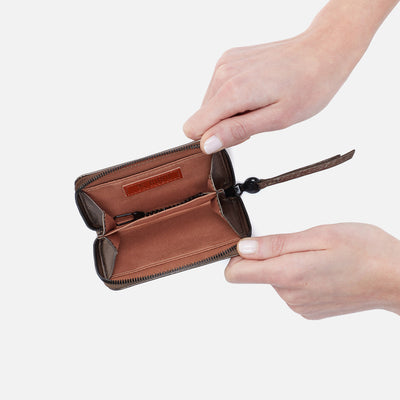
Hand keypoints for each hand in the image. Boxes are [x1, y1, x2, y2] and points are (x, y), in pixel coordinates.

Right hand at [183, 26, 363, 153]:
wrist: (322, 51)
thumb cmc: (308, 85)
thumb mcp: (276, 119)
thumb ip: (236, 131)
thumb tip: (207, 143)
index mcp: (232, 91)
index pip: (194, 127)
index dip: (213, 139)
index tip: (238, 134)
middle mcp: (223, 73)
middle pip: (204, 117)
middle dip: (226, 125)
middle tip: (257, 117)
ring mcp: (225, 63)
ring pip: (211, 104)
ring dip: (231, 111)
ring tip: (260, 103)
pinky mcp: (229, 58)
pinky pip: (219, 90)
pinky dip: (235, 96)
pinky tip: (257, 91)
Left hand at [225, 223, 399, 318]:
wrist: (397, 279)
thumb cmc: (364, 251)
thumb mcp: (318, 235)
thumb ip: (275, 245)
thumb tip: (243, 248)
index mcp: (288, 274)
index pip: (236, 274)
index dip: (237, 256)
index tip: (250, 244)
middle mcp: (290, 295)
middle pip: (258, 273)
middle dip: (272, 256)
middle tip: (303, 245)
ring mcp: (300, 306)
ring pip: (276, 279)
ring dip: (289, 265)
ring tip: (319, 257)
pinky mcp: (309, 310)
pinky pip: (291, 289)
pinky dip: (301, 277)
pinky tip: (324, 270)